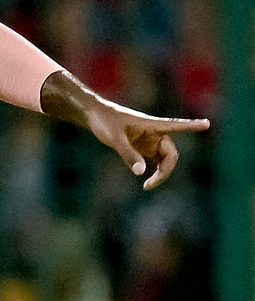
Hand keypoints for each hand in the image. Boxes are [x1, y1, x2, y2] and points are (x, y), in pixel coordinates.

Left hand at [41, 70, 209, 189]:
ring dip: (160, 173)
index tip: (207, 123)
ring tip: (147, 186)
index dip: (192, 126)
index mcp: (152, 125)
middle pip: (171, 154)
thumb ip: (127, 154)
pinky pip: (154, 162)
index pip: (176, 125)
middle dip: (166, 170)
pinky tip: (147, 182)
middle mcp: (154, 134)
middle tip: (150, 184)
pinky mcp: (142, 148)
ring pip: (164, 161)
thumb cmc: (104, 121)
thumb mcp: (114, 138)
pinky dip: (153, 172)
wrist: (92, 115)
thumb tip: (141, 172)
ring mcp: (149, 141)